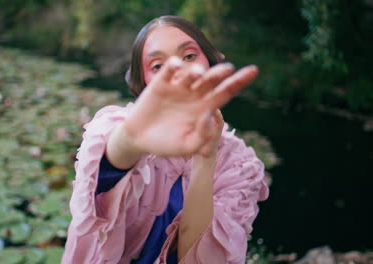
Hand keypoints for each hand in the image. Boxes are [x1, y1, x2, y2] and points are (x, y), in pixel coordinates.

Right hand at [124, 56, 257, 156]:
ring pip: (192, 74)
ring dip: (197, 71)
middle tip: (228, 69)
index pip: (225, 92)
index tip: (253, 71)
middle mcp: (193, 95)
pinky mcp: (160, 84)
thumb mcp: (186, 146)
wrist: (139, 140)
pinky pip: (169, 71)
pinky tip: (176, 66)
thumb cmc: (165, 144)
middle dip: (220, 73)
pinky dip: (173, 66)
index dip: (239, 82)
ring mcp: (177, 88)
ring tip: (199, 74)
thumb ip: (202, 135)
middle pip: (211, 80)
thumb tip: (210, 114)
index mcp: (204, 108)